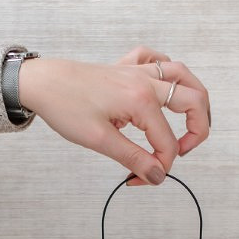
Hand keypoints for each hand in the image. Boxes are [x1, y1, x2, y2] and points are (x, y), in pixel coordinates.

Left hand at [17, 45, 210, 185]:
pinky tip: (163, 87)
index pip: (167, 143)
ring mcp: (137, 70)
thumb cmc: (65, 106)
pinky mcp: (126, 66)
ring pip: (183, 76)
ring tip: (193, 120)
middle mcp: (146, 81)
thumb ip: (134, 158)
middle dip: (198, 131)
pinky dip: (166, 71)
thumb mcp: (99, 140)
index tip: (142, 179)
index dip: (160, 166)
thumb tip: (158, 176)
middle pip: (194, 101)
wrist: (41, 81)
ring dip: (194, 97)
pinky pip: (156, 60)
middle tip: (183, 152)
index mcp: (142, 100)